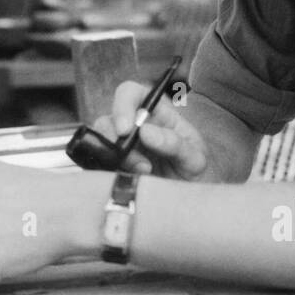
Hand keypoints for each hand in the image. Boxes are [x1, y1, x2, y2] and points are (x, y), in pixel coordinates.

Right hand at [89, 80, 208, 179]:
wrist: (188, 200)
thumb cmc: (192, 170)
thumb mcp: (194, 157)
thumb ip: (175, 143)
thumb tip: (146, 131)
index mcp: (155, 113)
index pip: (131, 93)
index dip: (123, 104)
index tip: (125, 129)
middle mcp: (133, 126)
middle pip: (108, 118)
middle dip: (112, 137)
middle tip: (131, 158)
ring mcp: (120, 146)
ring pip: (100, 142)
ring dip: (116, 158)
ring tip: (144, 172)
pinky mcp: (113, 167)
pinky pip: (100, 165)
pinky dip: (110, 172)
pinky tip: (131, 180)